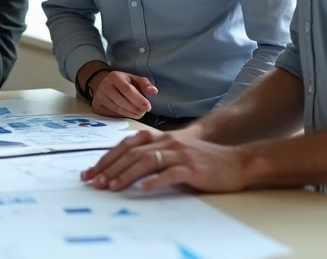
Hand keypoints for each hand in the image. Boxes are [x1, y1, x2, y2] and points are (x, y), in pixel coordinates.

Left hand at [80, 128, 250, 192]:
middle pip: (132, 153)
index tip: (91, 172)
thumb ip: (152, 155)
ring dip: (126, 174)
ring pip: (147, 161)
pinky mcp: (192, 167)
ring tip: (112, 187)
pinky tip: (143, 189)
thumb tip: (123, 168)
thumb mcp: (174, 152)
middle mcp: (168, 141)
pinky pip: (170, 173)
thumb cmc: (202, 160)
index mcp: (160, 137)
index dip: (107, 158)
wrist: (236, 161)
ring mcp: (180, 153)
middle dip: (110, 168)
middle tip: (95, 182)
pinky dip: (154, 181)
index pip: (126, 145)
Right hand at [90, 71, 157, 118]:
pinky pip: (112, 115)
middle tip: (144, 112)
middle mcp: (104, 86)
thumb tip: (154, 91)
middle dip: (136, 109)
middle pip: (122, 102)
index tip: (148, 107)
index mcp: (114, 77)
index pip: (127, 90)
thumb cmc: (122, 82)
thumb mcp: (133, 79)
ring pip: (118, 110)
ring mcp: (99, 97)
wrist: (102, 84)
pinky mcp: (96, 107)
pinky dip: (122, 117)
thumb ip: (145, 84)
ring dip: (131, 114)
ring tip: (138, 113)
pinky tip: (128, 114)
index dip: (138, 100)